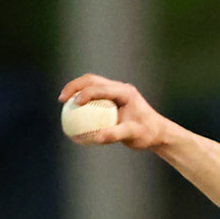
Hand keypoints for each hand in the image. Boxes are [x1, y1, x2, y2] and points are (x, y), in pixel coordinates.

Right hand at [58, 74, 172, 149]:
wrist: (158, 134)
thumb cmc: (147, 134)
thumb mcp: (133, 135)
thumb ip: (115, 134)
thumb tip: (96, 137)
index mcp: (125, 92)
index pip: (100, 87)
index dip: (85, 93)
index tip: (73, 103)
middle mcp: (120, 88)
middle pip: (92, 80)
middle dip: (75, 86)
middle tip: (62, 99)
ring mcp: (116, 92)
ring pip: (91, 85)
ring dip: (76, 90)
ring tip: (63, 102)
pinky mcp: (113, 100)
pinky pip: (94, 97)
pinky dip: (82, 101)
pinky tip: (72, 112)